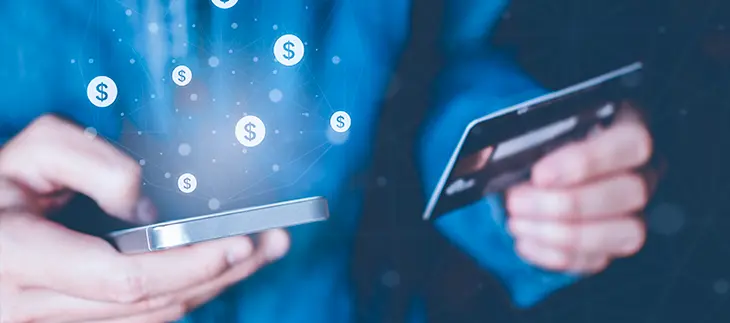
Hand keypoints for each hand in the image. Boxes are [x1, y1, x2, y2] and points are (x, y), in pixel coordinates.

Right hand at [0, 115, 289, 322]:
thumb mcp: (33, 150)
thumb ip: (93, 164)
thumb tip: (145, 208)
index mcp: (21, 258)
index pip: (123, 277)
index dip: (187, 263)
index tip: (239, 241)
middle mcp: (36, 306)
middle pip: (152, 302)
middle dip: (221, 272)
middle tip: (272, 242)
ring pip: (153, 317)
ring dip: (212, 285)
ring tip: (258, 253)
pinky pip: (141, 320)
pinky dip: (185, 293)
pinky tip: (216, 270)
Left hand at [506, 104, 653, 273]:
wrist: (533, 170)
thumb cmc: (539, 140)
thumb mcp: (532, 126)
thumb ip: (523, 135)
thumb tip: (489, 155)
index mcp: (629, 126)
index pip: (631, 143)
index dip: (587, 162)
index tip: (540, 176)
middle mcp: (644, 171)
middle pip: (631, 192)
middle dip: (566, 203)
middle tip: (517, 201)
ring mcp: (636, 211)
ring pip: (626, 232)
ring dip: (563, 234)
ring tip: (517, 223)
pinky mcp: (614, 244)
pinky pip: (599, 259)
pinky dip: (556, 255)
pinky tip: (525, 241)